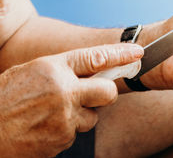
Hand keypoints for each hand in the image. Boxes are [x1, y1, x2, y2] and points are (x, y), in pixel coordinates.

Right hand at [0, 43, 142, 157]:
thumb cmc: (3, 100)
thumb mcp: (29, 73)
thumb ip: (60, 70)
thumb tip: (90, 69)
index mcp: (53, 68)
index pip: (96, 57)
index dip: (121, 54)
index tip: (138, 52)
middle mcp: (63, 91)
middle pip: (108, 92)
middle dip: (105, 94)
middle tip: (93, 95)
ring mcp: (64, 118)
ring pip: (92, 117)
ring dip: (80, 116)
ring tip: (53, 115)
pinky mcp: (62, 140)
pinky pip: (76, 134)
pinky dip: (65, 132)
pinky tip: (45, 128)